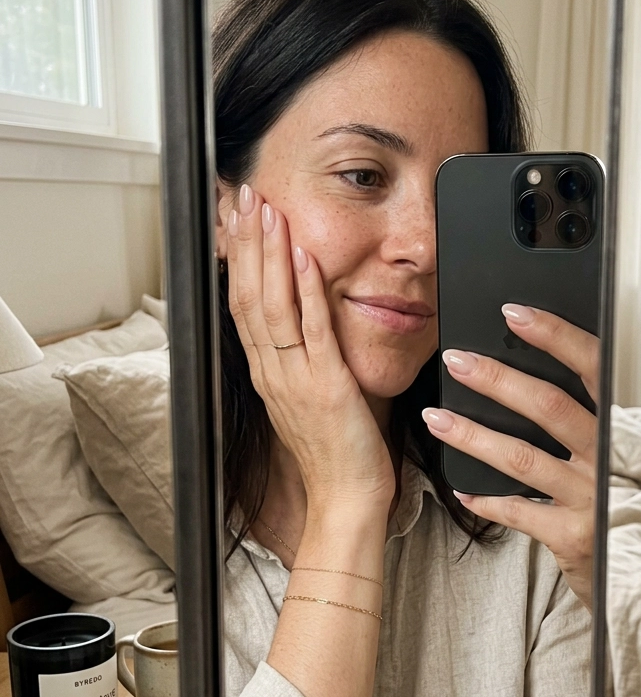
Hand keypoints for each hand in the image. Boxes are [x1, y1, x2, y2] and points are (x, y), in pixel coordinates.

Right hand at [226, 185, 394, 511]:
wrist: (345, 501)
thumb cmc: (336, 454)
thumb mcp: (311, 397)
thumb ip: (304, 359)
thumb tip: (307, 322)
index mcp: (269, 373)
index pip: (243, 303)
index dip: (238, 257)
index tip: (239, 218)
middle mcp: (273, 371)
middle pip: (248, 295)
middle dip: (246, 241)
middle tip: (246, 195)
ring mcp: (296, 379)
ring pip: (272, 306)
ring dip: (270, 254)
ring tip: (268, 211)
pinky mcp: (327, 387)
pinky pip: (312, 333)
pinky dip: (307, 292)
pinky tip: (306, 257)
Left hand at [422, 305, 597, 607]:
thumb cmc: (622, 500)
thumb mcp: (616, 452)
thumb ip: (585, 418)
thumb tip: (527, 373)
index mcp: (621, 425)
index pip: (592, 367)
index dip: (554, 337)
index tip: (514, 313)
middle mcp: (610, 457)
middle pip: (550, 406)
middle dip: (497, 380)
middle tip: (456, 360)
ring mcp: (593, 498)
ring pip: (523, 458)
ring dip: (473, 435)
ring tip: (435, 417)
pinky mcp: (574, 535)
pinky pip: (519, 511)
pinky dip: (486, 500)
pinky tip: (460, 490)